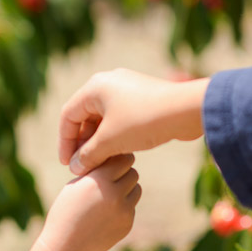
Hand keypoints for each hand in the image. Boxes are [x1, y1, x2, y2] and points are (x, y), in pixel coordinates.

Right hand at [26, 155, 140, 250]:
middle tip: (111, 179)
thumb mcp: (75, 185)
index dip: (117, 159)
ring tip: (108, 196)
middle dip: (123, 174)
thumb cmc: (66, 211)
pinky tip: (105, 214)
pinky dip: (122, 207)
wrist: (66, 246)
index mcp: (99, 180)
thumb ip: (96, 171)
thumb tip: (117, 158)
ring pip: (137, 189)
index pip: (123, 159)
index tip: (111, 162)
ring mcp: (124, 211)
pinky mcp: (127, 224)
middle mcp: (115, 194)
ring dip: (126, 189)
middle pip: (133, 173)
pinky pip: (132, 207)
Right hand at [58, 68, 208, 175]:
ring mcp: (125, 88)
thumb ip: (87, 156)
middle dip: (81, 143)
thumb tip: (74, 168)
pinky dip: (112, 134)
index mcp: (94, 87)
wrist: (186, 110)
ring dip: (97, 141)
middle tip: (82, 165)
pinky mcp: (140, 96)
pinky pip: (117, 117)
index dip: (65, 143)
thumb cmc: (144, 121)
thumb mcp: (110, 142)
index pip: (68, 117)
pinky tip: (116, 153)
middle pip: (83, 116)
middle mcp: (107, 82)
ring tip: (98, 162)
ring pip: (101, 118)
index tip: (67, 164)